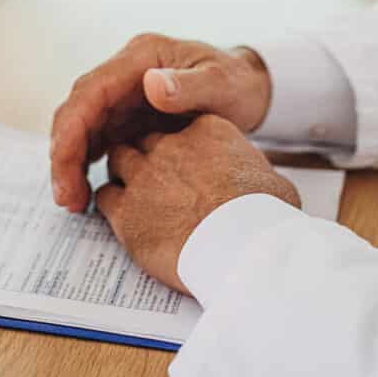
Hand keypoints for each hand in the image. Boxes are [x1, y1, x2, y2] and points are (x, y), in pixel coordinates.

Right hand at [49, 33, 272, 211]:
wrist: (249, 89)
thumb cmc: (238, 82)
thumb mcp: (222, 82)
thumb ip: (190, 84)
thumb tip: (151, 84)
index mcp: (139, 58)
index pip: (90, 90)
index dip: (72, 128)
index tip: (64, 164)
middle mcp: (123, 74)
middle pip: (77, 111)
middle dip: (64, 153)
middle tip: (66, 197)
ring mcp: (122, 96)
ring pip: (81, 128)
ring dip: (71, 164)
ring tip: (74, 202)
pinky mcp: (126, 118)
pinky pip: (96, 141)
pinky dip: (86, 166)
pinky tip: (88, 194)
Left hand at [94, 116, 299, 294]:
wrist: (244, 249)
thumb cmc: (265, 218)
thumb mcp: (273, 182)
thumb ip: (252, 171)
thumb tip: (258, 180)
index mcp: (207, 132)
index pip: (181, 127)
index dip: (180, 146)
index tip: (185, 161)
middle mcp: (170, 146)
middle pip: (144, 139)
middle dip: (147, 155)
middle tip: (155, 178)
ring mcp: (144, 176)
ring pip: (118, 159)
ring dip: (124, 173)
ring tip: (137, 194)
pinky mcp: (125, 210)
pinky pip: (105, 196)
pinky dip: (111, 203)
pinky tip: (125, 217)